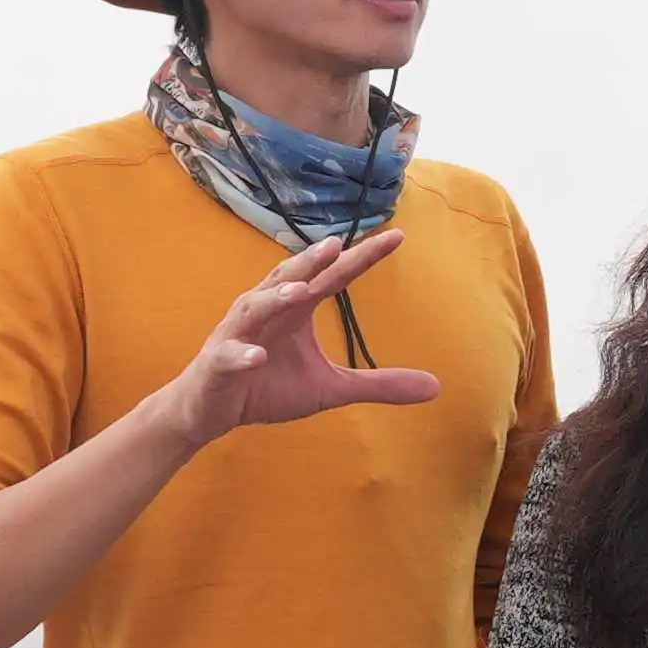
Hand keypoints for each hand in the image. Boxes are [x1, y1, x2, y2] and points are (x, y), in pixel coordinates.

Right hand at [167, 233, 445, 443]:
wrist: (211, 410)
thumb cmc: (269, 388)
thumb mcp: (330, 389)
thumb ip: (378, 384)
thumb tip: (436, 387)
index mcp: (295, 310)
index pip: (333, 277)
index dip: (362, 258)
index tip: (396, 237)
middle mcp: (266, 311)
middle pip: (290, 278)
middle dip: (312, 260)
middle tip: (337, 244)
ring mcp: (238, 334)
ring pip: (255, 307)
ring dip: (276, 297)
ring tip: (301, 290)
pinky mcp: (217, 363)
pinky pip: (230, 355)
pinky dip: (242, 353)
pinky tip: (258, 355)